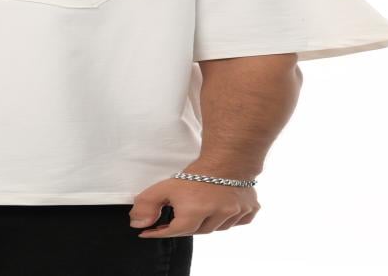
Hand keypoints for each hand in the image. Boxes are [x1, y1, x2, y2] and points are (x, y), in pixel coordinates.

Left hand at [127, 177, 259, 237]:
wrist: (228, 154)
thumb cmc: (196, 171)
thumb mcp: (164, 186)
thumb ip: (147, 205)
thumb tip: (137, 224)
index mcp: (195, 213)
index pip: (173, 231)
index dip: (159, 232)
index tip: (147, 232)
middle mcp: (218, 216)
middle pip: (196, 231)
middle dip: (183, 226)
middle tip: (174, 219)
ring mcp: (236, 213)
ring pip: (217, 228)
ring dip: (207, 223)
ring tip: (199, 210)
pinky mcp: (250, 208)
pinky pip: (238, 222)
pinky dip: (229, 219)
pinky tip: (222, 210)